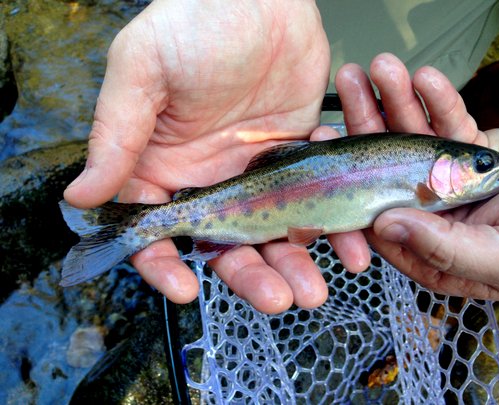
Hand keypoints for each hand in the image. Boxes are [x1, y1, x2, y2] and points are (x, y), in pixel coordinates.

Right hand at [64, 0, 339, 311]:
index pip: (157, 231)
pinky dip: (335, 225)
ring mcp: (258, 174)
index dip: (164, 264)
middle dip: (251, 276)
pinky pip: (317, 201)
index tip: (184, 289)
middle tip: (279, 300)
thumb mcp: (141, 71)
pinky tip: (351, 243)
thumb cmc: (193, 22)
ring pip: (274, 233)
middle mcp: (211, 179)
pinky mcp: (298, 160)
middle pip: (226, 244)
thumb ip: (115, 137)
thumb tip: (81, 197)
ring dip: (294, 263)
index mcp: (164, 166)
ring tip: (316, 289)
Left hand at [333, 53, 498, 300]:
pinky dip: (437, 99)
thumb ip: (443, 247)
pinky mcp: (469, 152)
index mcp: (431, 249)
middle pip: (386, 169)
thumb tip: (383, 227)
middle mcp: (432, 213)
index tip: (326, 147)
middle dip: (367, 125)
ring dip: (396, 101)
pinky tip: (422, 77)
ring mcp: (447, 180)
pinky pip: (449, 122)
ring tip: (380, 67)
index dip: (348, 184)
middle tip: (348, 86)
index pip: (377, 219)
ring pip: (413, 138)